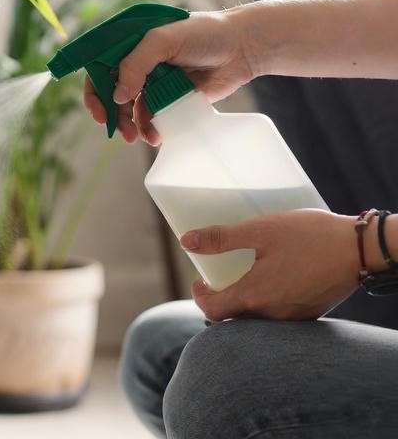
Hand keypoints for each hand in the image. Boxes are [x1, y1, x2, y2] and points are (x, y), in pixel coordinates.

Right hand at [82, 9, 257, 143]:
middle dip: (112, 113)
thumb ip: (136, 64)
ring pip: (130, 108)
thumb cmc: (205, 33)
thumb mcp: (164, 40)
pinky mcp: (171, 98)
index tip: (101, 111)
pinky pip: (152, 117)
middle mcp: (138, 63)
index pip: (99, 66)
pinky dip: (150, 128)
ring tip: (137, 137)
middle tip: (118, 130)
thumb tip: (116, 97)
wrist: (244, 47)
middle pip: (111, 92)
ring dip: (129, 124)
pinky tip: (155, 135)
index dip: (95, 90)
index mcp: (131, 43)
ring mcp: (154, 82)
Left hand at [181, 209, 358, 321]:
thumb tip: (187, 241)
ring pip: (258, 318)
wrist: (361, 249)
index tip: (200, 281)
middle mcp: (273, 315)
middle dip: (222, 299)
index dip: (201, 297)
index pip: (213, 312)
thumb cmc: (310, 236)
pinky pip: (280, 315)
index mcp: (255, 296)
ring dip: (245, 302)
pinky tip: (274, 280)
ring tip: (247, 276)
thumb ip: (222, 238)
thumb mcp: (261, 230)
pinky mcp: (310, 313)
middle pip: (234, 317)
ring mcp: (293, 317)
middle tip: (220, 278)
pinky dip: (269, 302)